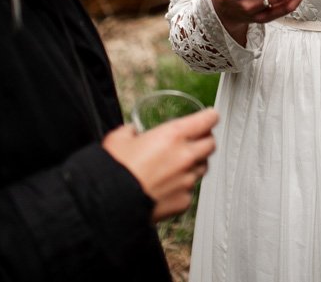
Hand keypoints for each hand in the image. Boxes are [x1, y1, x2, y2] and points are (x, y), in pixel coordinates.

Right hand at [103, 107, 218, 220]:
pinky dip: (182, 187)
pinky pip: (190, 191)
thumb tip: (131, 132)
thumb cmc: (113, 172)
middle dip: (205, 140)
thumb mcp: (118, 139)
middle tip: (196, 140)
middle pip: (211, 144)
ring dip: (195, 164)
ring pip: (203, 167)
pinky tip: (168, 187)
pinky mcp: (183, 201)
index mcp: (173, 135)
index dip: (209, 117)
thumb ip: (130, 131)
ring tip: (179, 165)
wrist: (109, 204)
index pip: (207, 120)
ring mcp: (187, 181)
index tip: (210, 117)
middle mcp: (185, 157)